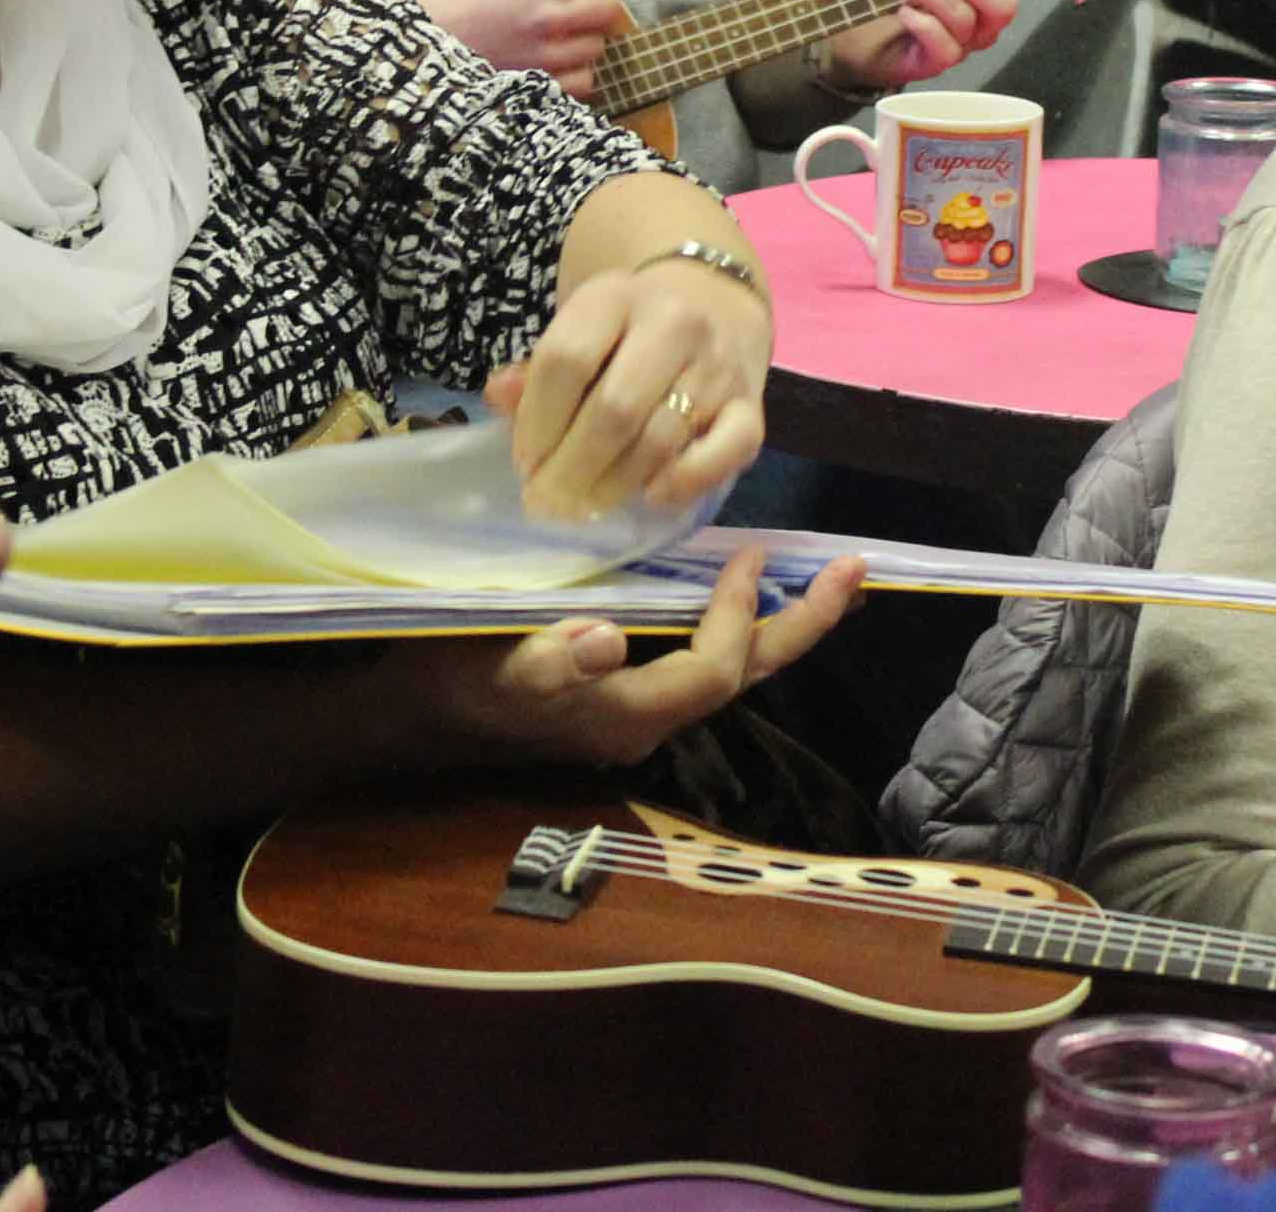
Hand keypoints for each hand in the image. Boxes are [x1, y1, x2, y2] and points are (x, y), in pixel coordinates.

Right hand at [404, 543, 862, 768]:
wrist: (418, 712)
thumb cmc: (456, 678)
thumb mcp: (494, 664)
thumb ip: (549, 661)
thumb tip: (604, 641)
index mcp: (628, 714)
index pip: (714, 668)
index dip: (739, 616)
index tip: (746, 555)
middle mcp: (648, 718)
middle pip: (746, 675)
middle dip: (805, 625)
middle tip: (857, 573)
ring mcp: (640, 707)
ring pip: (731, 669)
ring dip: (781, 623)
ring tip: (826, 580)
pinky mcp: (629, 690)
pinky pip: (703, 657)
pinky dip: (739, 622)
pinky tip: (748, 589)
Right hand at [408, 0, 631, 99]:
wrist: (414, 49)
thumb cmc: (445, 2)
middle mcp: (549, 15)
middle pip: (608, 7)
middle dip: (597, 5)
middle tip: (581, 8)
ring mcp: (546, 55)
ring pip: (597, 47)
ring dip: (584, 41)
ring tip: (564, 41)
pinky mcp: (538, 86)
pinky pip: (583, 83)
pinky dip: (575, 75)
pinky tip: (558, 68)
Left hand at [486, 241, 771, 519]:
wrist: (714, 301)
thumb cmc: (627, 331)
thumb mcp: (579, 329)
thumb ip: (536, 370)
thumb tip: (500, 398)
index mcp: (614, 296)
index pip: (566, 360)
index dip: (536, 422)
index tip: (524, 463)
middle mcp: (672, 323)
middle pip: (613, 408)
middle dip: (571, 467)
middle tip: (546, 502)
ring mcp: (717, 364)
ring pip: (660, 438)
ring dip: (615, 484)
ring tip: (584, 506)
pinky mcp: (752, 404)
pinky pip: (725, 451)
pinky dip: (685, 481)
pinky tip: (651, 496)